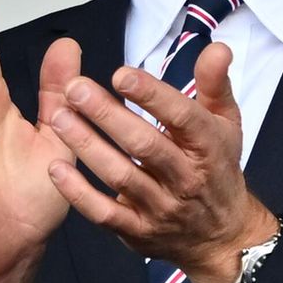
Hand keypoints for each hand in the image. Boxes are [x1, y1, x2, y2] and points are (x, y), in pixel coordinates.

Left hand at [45, 42, 278, 282]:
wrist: (220, 235)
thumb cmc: (217, 168)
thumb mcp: (226, 122)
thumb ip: (214, 82)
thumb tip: (217, 47)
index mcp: (207, 145)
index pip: (181, 116)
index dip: (150, 94)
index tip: (120, 74)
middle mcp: (185, 178)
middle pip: (144, 145)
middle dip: (107, 115)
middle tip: (75, 88)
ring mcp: (161, 207)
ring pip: (121, 175)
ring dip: (87, 146)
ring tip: (59, 117)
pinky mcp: (138, 231)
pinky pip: (105, 214)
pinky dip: (79, 193)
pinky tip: (56, 167)